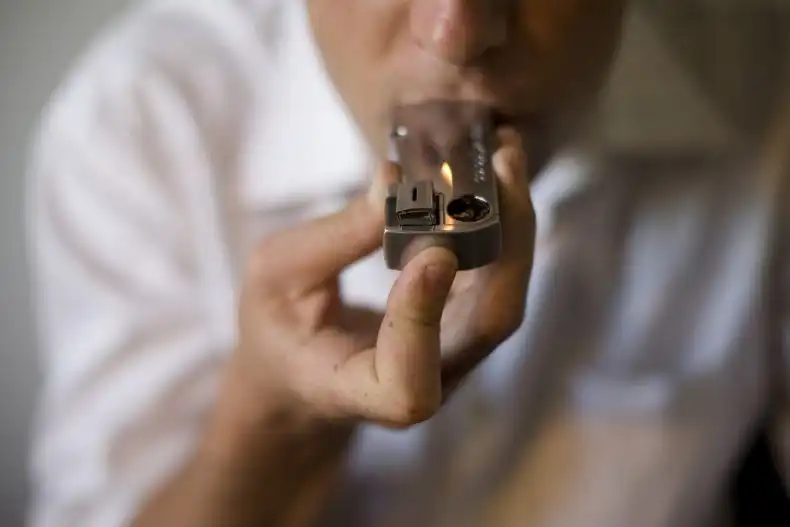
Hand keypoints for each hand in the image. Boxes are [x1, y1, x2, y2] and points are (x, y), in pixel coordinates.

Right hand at [229, 128, 533, 428]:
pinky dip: (503, 225)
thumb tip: (395, 178)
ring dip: (515, 223)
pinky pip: (497, 280)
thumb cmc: (280, 326)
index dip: (422, 319)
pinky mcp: (463, 326)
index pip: (407, 382)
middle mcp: (421, 383)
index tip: (429, 253)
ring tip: (508, 154)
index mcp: (359, 392)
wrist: (302, 361)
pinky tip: (497, 176)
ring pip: (503, 298)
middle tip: (502, 164)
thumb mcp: (279, 275)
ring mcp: (452, 357)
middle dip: (505, 240)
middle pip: (486, 326)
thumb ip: (337, 238)